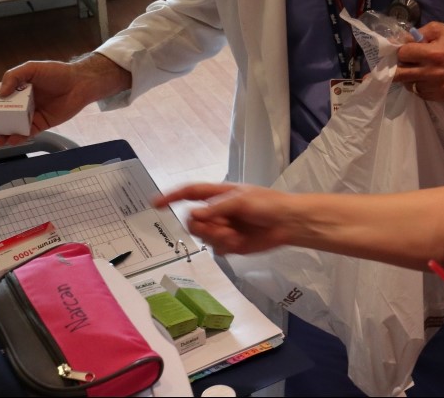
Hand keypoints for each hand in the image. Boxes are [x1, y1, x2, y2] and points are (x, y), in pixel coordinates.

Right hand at [0, 53, 128, 145]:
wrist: (80, 83)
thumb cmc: (56, 72)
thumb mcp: (32, 68)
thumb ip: (14, 77)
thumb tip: (0, 93)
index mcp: (16, 90)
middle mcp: (21, 104)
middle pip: (1, 117)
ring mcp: (31, 115)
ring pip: (12, 128)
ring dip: (3, 135)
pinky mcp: (42, 124)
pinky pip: (27, 133)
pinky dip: (19, 137)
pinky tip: (12, 139)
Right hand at [154, 183, 295, 254]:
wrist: (288, 223)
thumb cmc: (268, 204)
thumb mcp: (241, 200)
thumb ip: (216, 208)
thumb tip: (193, 215)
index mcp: (218, 195)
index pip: (189, 193)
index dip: (171, 197)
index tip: (155, 203)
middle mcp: (217, 211)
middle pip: (193, 221)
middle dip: (204, 227)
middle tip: (222, 228)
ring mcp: (223, 228)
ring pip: (203, 237)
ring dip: (216, 237)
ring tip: (235, 235)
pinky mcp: (231, 244)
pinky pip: (216, 248)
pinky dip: (225, 246)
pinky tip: (239, 242)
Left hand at [393, 22, 443, 100]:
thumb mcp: (439, 29)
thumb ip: (418, 33)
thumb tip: (400, 41)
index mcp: (432, 54)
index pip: (403, 54)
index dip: (402, 51)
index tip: (406, 50)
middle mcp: (432, 73)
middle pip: (399, 75)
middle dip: (397, 68)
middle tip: (401, 64)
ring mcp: (437, 87)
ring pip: (409, 86)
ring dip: (409, 78)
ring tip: (418, 70)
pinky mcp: (442, 97)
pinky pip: (421, 94)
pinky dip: (420, 86)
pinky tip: (427, 79)